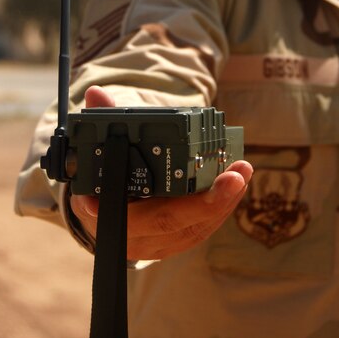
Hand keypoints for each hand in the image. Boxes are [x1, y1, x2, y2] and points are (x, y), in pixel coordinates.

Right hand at [70, 86, 252, 260]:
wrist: (110, 214)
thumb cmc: (107, 179)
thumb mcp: (97, 154)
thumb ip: (101, 122)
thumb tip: (96, 94)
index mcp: (106, 216)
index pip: (121, 217)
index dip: (140, 212)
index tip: (152, 197)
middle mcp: (133, 235)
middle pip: (169, 223)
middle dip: (205, 202)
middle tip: (233, 177)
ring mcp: (158, 243)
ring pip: (193, 228)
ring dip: (223, 201)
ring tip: (242, 172)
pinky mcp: (179, 240)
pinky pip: (203, 227)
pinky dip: (223, 206)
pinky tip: (238, 183)